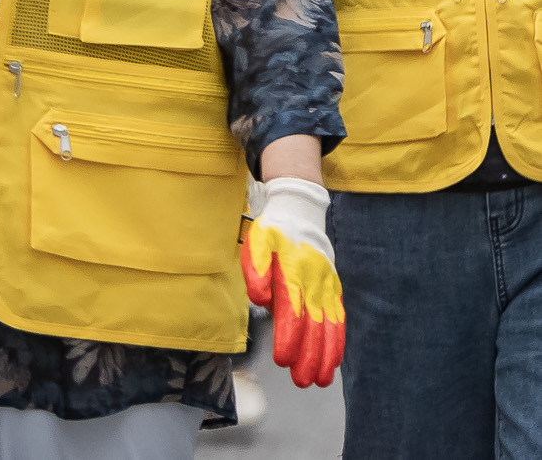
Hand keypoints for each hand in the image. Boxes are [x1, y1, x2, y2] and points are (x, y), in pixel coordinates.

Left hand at [242, 176, 343, 388]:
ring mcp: (327, 288)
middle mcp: (314, 285)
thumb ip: (256, 269)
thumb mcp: (256, 241)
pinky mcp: (333, 290)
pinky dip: (338, 342)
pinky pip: (339, 319)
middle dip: (309, 357)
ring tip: (321, 380)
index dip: (289, 339)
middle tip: (302, 381)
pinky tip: (335, 361)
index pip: (292, 313)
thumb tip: (259, 298)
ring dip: (326, 356)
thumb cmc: (273, 231)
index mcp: (293, 274)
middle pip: (314, 327)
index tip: (283, 360)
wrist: (300, 213)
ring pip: (330, 328)